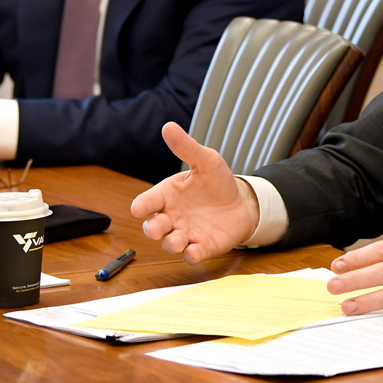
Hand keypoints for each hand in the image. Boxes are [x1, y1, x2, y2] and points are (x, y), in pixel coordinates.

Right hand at [131, 122, 258, 262]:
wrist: (243, 202)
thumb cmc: (218, 182)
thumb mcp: (206, 161)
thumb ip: (186, 147)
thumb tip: (168, 126)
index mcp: (167, 195)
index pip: (146, 202)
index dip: (141, 206)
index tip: (140, 208)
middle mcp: (172, 216)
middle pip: (152, 227)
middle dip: (152, 229)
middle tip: (158, 228)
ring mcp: (185, 233)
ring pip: (169, 243)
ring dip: (171, 243)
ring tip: (179, 240)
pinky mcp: (201, 247)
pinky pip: (191, 255)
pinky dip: (191, 255)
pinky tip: (194, 251)